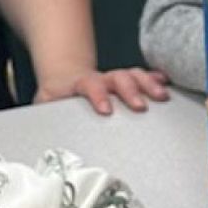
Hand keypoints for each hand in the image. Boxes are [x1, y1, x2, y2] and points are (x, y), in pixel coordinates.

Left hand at [33, 65, 169, 116]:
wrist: (64, 80)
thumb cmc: (56, 97)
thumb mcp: (45, 104)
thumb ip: (44, 114)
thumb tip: (42, 132)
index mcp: (80, 84)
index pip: (90, 84)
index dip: (98, 95)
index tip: (106, 109)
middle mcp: (101, 79)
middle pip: (118, 77)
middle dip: (131, 90)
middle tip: (141, 105)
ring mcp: (114, 79)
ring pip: (133, 75)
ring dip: (148, 84)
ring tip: (161, 96)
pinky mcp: (126, 81)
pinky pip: (143, 76)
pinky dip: (154, 79)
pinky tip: (165, 83)